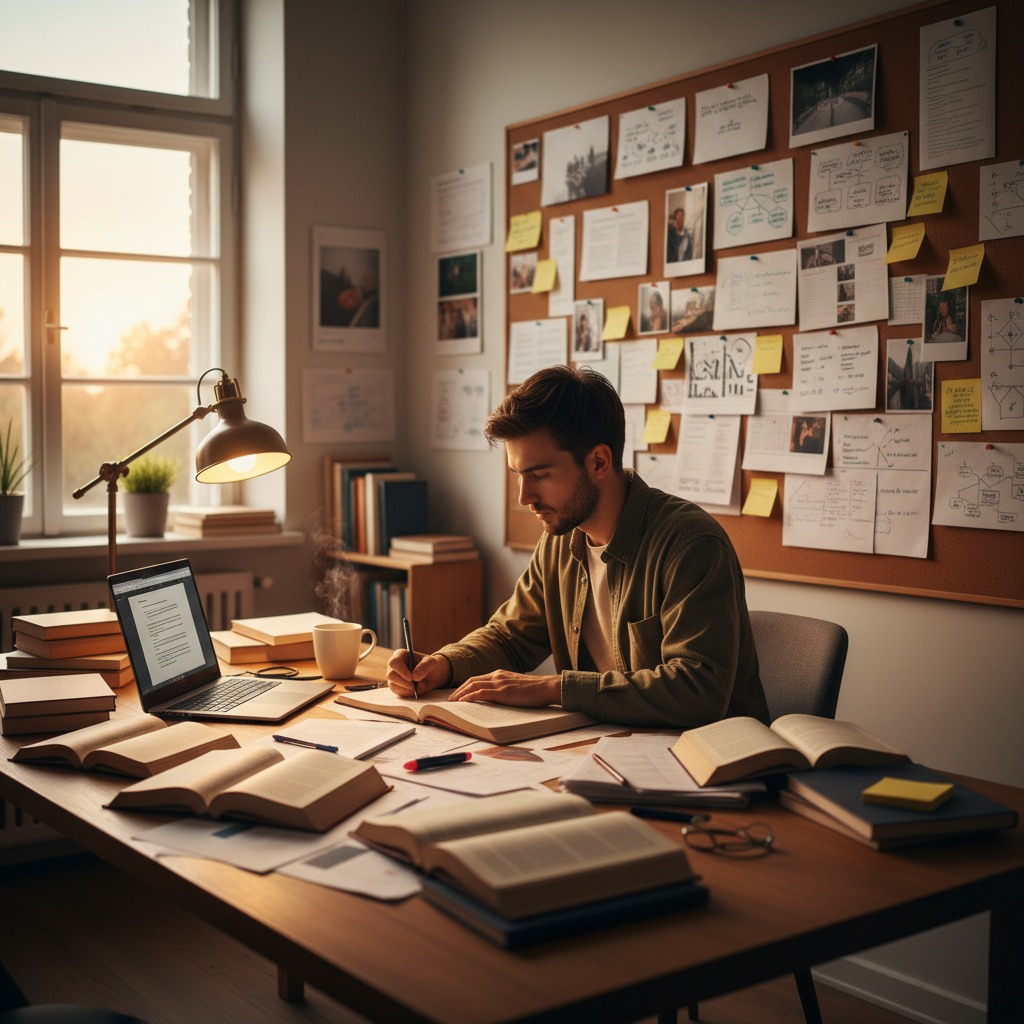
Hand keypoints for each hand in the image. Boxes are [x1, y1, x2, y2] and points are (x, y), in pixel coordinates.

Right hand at [386, 650, 450, 697]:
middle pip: (391, 675)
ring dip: (407, 689)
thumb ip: (424, 667)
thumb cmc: (430, 665)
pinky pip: (397, 691)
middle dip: (404, 682)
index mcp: (400, 655)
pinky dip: (407, 693)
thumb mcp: (431, 663)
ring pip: (392, 684)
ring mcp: (393, 676)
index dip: (401, 670)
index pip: (394, 662)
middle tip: (416, 686)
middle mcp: (394, 665)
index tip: (411, 678)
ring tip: (419, 687)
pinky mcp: (395, 686)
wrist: (431, 676)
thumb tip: (415, 676)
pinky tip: (415, 690)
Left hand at [447, 671, 561, 706]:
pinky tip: (462, 702)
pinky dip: (469, 696)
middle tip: (450, 700)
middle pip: (471, 680)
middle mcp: (497, 675)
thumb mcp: (516, 687)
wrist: (546, 687)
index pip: (477, 679)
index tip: (457, 694)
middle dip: (458, 690)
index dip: (465, 686)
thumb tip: (496, 699)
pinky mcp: (502, 691)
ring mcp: (499, 682)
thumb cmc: (534, 690)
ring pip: (472, 685)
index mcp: (499, 674)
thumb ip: (504, 689)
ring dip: (460, 694)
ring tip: (452, 703)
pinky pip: (480, 693)